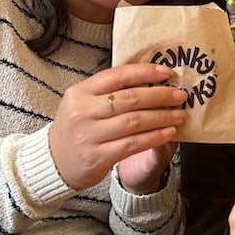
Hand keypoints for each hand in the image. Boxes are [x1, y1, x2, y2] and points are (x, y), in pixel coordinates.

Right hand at [48, 63, 184, 191]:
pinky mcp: (97, 157)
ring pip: (134, 121)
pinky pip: (132, 144)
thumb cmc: (77, 127)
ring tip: (178, 114)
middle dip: (159, 96)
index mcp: (80, 92)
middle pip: (129, 99)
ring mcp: (89, 135)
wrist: (54, 162)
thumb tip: (148, 77)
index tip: (167, 73)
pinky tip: (168, 133)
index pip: (117, 76)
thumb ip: (109, 90)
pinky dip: (154, 137)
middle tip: (179, 95)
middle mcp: (83, 112)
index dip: (145, 72)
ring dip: (161, 117)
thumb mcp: (83, 102)